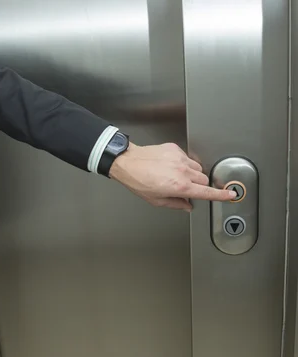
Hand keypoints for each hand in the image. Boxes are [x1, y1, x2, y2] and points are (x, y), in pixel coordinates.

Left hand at [109, 142, 235, 210]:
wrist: (127, 162)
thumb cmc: (138, 181)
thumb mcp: (156, 200)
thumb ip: (176, 204)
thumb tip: (186, 206)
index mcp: (179, 186)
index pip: (206, 192)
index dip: (220, 195)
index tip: (231, 195)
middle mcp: (182, 172)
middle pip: (204, 179)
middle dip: (199, 186)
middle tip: (187, 188)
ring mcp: (180, 158)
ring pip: (197, 168)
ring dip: (192, 174)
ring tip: (176, 176)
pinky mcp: (175, 149)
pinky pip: (187, 158)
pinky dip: (183, 164)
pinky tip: (170, 166)